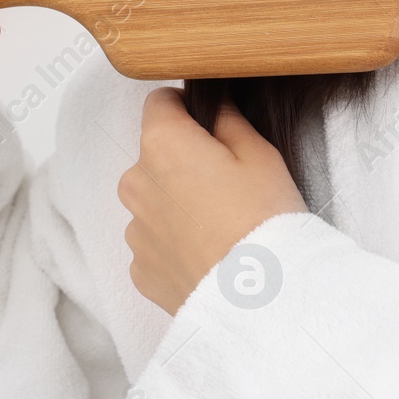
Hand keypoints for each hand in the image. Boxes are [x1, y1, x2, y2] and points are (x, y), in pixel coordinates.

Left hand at [119, 89, 306, 314]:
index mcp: (162, 144)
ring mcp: (134, 229)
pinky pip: (155, 242)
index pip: (160, 102)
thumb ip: (228, 119)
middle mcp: (136, 182)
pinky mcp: (140, 268)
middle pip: (155, 155)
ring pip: (154, 200)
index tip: (213, 127)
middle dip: (183, 161)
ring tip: (220, 225)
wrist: (257, 297)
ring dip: (177, 203)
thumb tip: (214, 105)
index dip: (188, 108)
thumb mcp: (260, 154)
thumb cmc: (264, 218)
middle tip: (228, 183)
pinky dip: (175, 243)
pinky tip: (209, 253)